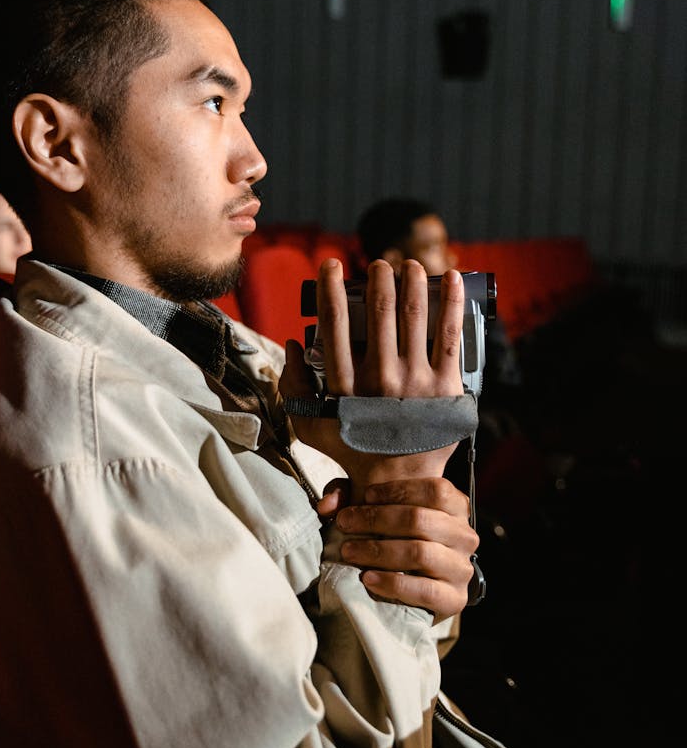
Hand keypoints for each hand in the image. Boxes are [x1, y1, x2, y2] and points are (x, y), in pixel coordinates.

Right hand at [280, 258, 465, 499]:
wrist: (399, 483)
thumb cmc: (352, 448)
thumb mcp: (310, 424)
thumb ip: (294, 385)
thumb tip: (294, 342)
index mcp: (345, 386)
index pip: (334, 325)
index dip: (330, 289)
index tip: (331, 266)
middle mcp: (379, 379)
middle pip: (380, 312)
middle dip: (381, 278)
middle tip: (382, 264)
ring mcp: (415, 382)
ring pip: (415, 316)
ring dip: (414, 282)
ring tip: (413, 266)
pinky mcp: (446, 387)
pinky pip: (450, 337)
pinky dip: (452, 304)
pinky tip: (452, 281)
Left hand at [327, 476, 478, 616]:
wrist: (413, 589)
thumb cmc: (393, 537)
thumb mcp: (373, 508)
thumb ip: (347, 494)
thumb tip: (326, 505)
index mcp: (456, 507)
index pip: (435, 490)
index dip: (398, 490)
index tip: (366, 495)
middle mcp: (464, 535)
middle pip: (420, 519)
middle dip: (376, 520)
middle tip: (345, 524)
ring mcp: (461, 568)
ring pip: (420, 552)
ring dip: (378, 551)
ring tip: (350, 551)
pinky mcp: (454, 599)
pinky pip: (425, 590)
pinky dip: (393, 583)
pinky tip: (369, 578)